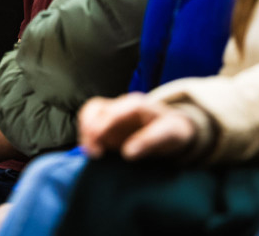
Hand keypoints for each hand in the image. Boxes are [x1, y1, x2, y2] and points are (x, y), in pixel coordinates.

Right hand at [78, 93, 196, 159]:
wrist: (174, 130)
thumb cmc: (173, 130)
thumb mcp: (169, 134)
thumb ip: (150, 140)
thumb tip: (128, 153)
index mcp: (135, 104)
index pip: (112, 112)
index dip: (101, 129)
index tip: (98, 150)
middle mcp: (120, 105)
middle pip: (94, 109)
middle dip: (89, 130)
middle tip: (93, 153)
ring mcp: (112, 114)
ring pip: (88, 114)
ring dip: (84, 132)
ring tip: (90, 152)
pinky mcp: (107, 124)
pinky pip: (89, 124)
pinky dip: (86, 137)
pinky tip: (92, 151)